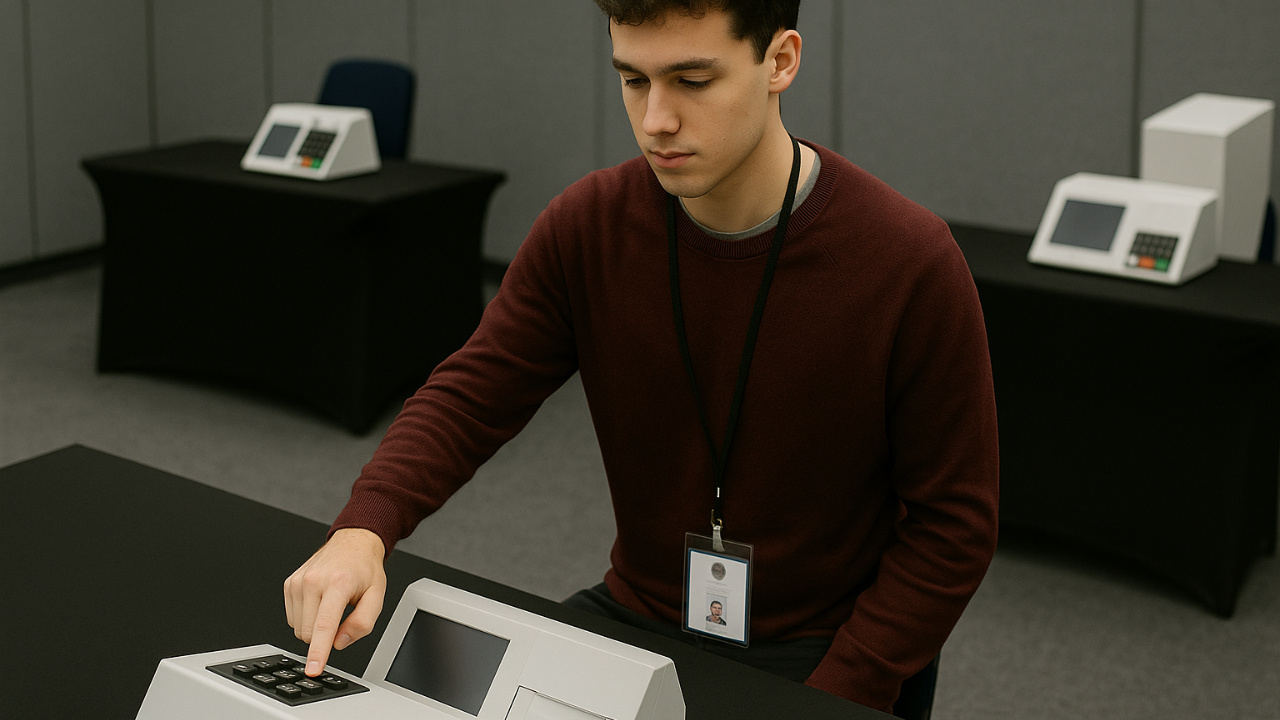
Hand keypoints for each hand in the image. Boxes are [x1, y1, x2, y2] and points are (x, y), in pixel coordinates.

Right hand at [283, 528, 387, 675]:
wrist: (352, 543)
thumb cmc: (364, 570)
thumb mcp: (377, 596)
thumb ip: (362, 623)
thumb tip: (339, 642)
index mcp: (338, 583)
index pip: (324, 625)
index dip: (318, 651)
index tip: (313, 668)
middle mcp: (314, 580)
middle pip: (309, 632)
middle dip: (324, 635)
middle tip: (341, 614)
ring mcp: (298, 581)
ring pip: (298, 628)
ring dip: (314, 626)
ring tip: (331, 604)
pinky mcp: (289, 583)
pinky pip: (292, 618)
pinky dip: (306, 617)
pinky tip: (319, 602)